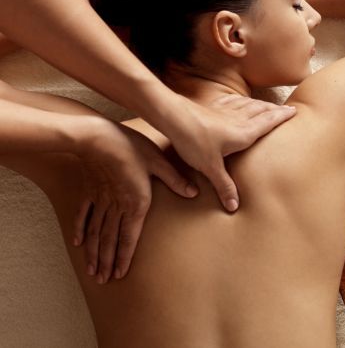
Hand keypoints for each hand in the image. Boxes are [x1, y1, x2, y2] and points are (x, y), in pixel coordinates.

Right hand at [73, 117, 196, 283]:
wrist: (97, 136)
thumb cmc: (131, 147)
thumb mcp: (159, 161)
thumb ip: (175, 179)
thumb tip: (194, 193)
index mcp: (135, 202)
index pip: (130, 236)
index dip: (125, 256)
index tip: (120, 274)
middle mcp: (115, 206)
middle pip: (110, 239)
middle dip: (108, 262)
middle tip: (104, 280)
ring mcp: (100, 199)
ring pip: (96, 232)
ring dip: (95, 253)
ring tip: (93, 271)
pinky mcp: (89, 190)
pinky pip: (83, 214)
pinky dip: (80, 230)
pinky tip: (78, 244)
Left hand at [165, 94, 296, 211]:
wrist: (174, 118)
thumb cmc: (194, 141)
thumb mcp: (210, 168)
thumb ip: (224, 186)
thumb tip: (234, 207)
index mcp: (244, 132)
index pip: (269, 121)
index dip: (283, 116)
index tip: (295, 111)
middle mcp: (238, 119)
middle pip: (262, 111)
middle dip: (276, 110)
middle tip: (287, 109)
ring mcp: (225, 110)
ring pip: (249, 104)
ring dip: (261, 104)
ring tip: (268, 106)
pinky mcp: (212, 107)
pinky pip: (232, 101)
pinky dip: (240, 100)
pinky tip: (240, 100)